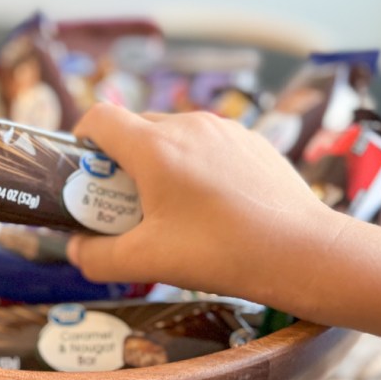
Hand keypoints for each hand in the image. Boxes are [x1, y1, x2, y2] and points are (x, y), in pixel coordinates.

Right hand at [67, 103, 345, 300]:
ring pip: (173, 135)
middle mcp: (187, 125)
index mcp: (154, 147)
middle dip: (121, 162)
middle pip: (135, 128)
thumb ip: (98, 257)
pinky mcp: (252, 140)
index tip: (85, 174)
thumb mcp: (148, 262)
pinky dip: (196, 166)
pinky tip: (215, 205)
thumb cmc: (222, 253)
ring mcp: (224, 129)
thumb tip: (76, 250)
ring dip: (160, 163)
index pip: (99, 118)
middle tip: (127, 206)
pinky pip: (208, 143)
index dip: (82, 140)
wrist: (304, 252)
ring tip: (174, 209)